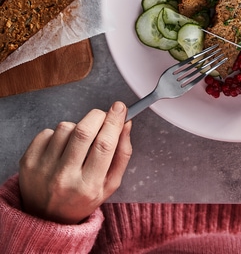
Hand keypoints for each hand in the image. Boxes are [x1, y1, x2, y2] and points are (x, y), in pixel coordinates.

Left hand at [19, 101, 131, 223]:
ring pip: (65, 127)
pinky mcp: (27, 162)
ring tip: (77, 143)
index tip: (120, 108)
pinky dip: (57, 135)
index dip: (114, 121)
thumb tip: (126, 123)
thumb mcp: (110, 184)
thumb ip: (122, 154)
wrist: (45, 219)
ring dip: (76, 127)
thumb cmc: (82, 198)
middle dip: (97, 116)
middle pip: (83, 131)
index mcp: (89, 186)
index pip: (104, 144)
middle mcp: (64, 179)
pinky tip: (60, 149)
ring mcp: (43, 169)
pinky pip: (46, 132)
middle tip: (102, 116)